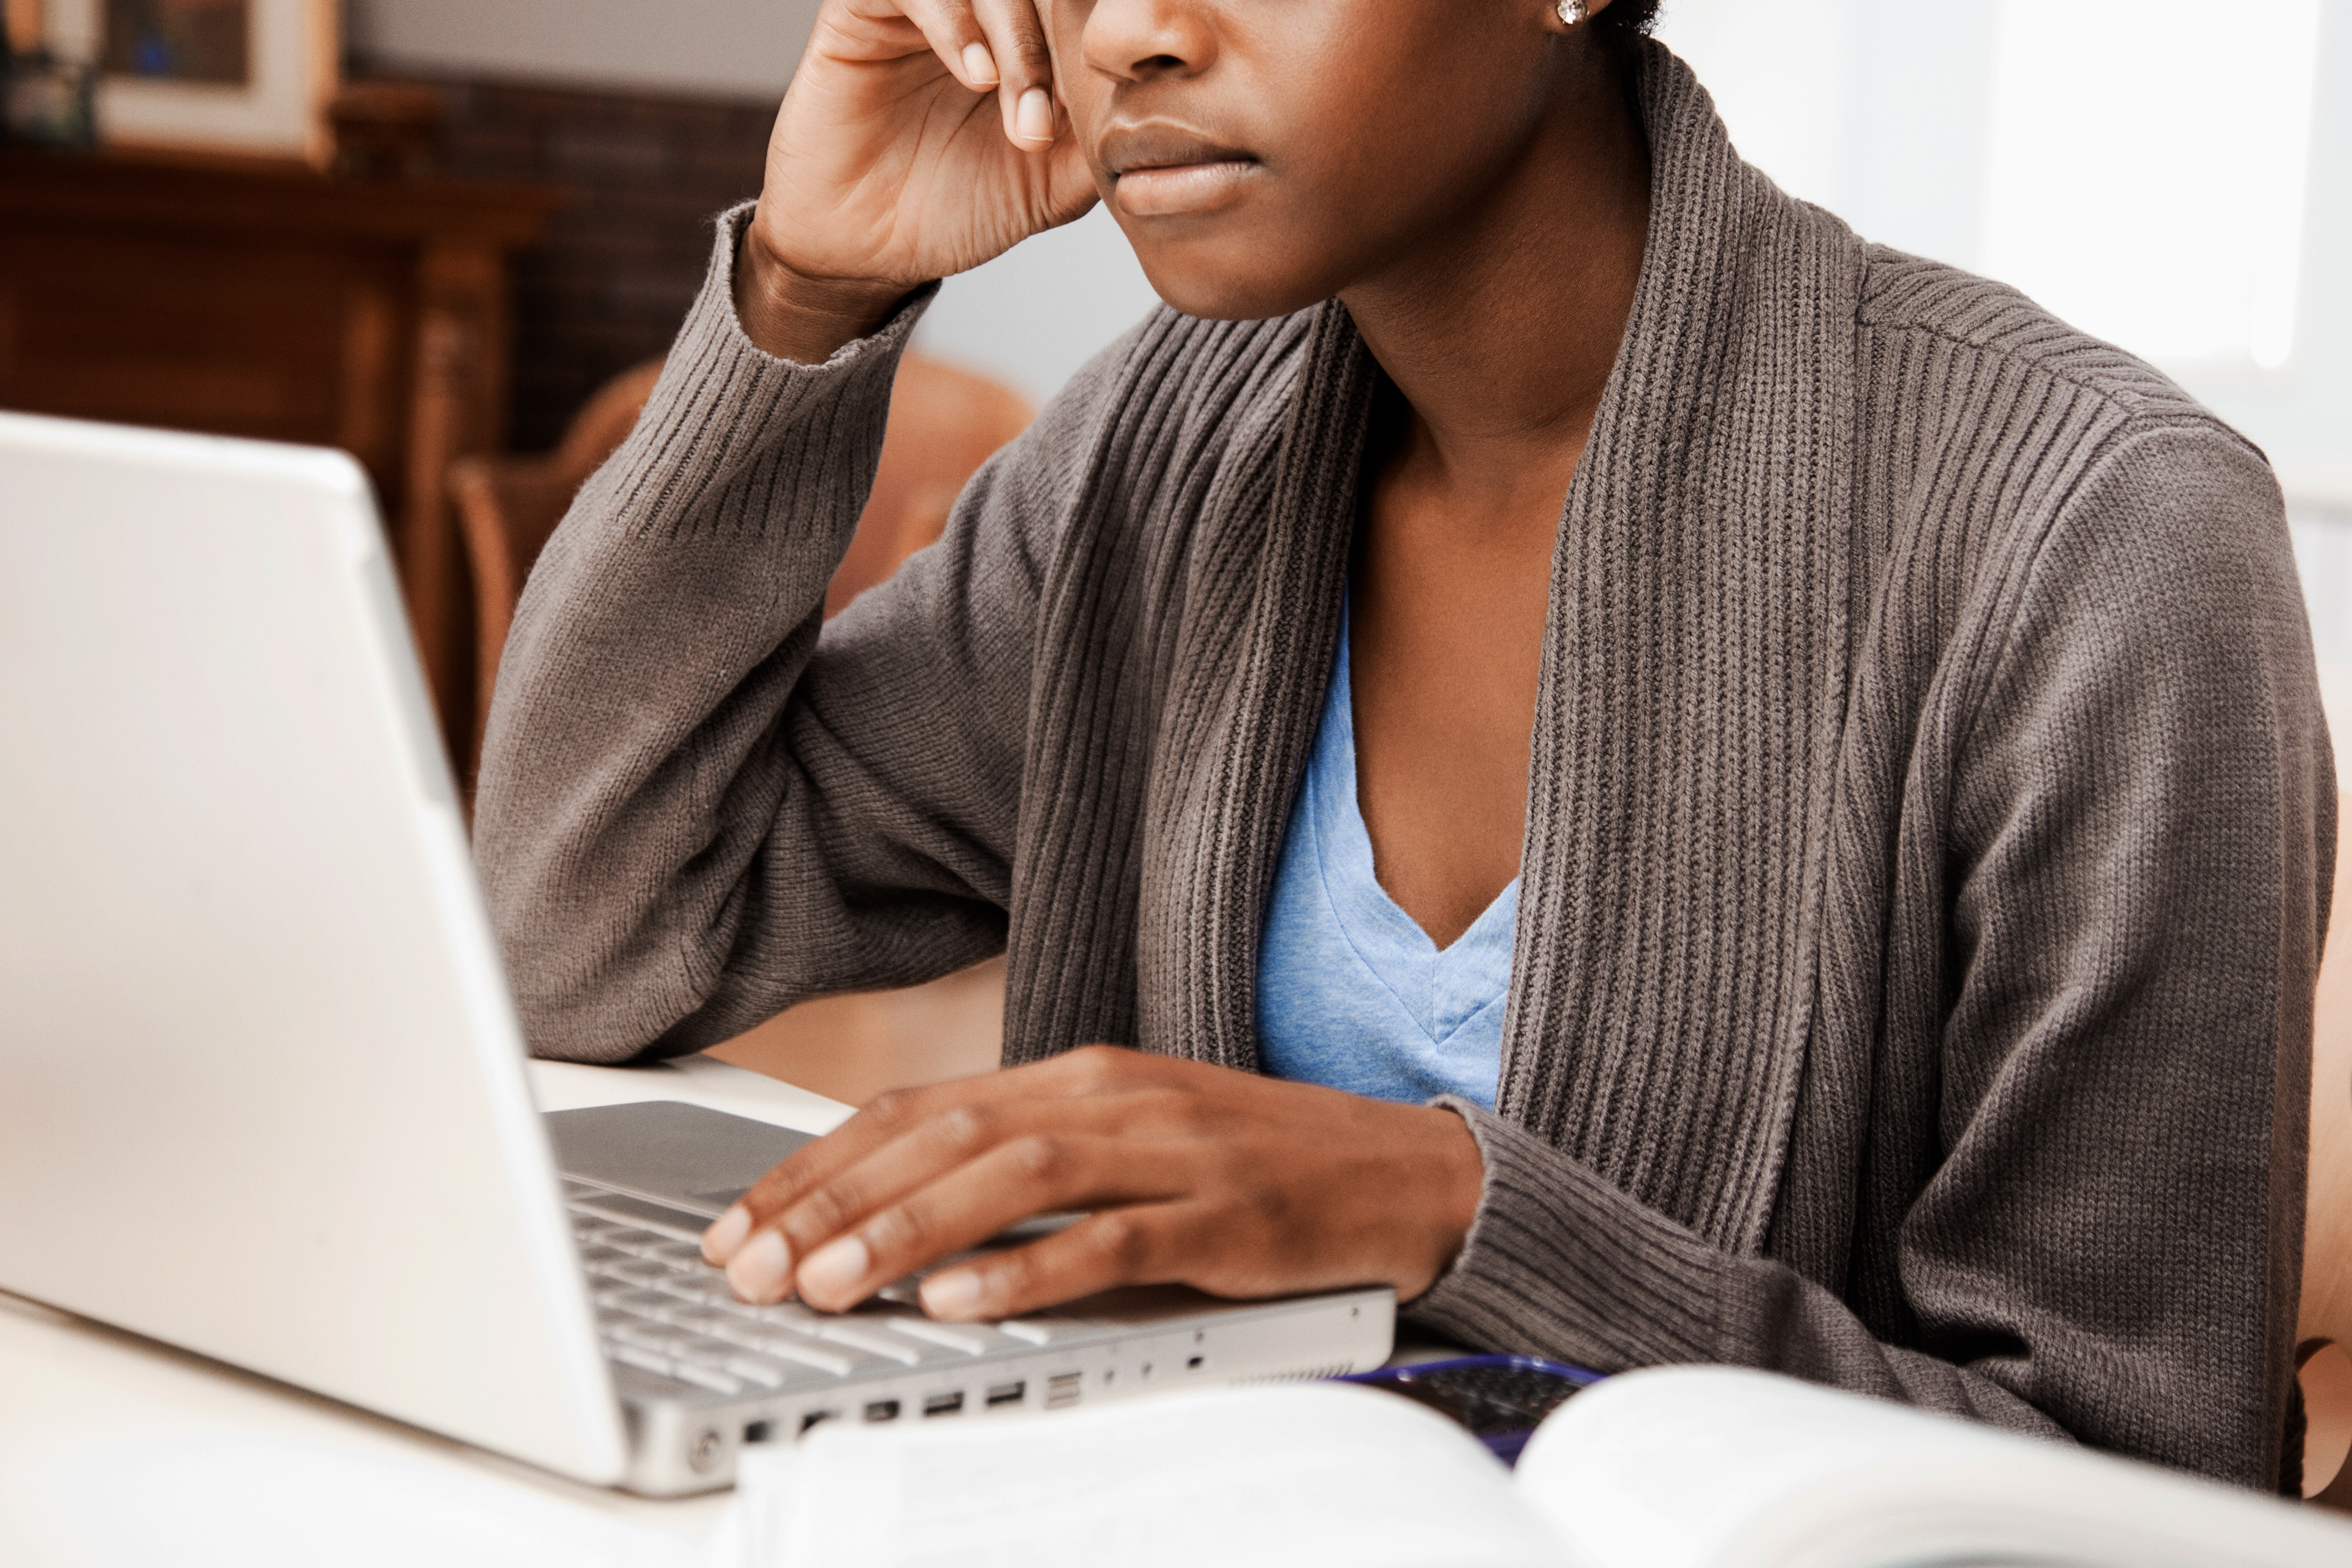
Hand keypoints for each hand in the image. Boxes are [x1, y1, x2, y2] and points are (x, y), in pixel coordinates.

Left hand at [698, 1046, 1485, 1319]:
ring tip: (830, 1282)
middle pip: (948, 1135)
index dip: (820, 1164)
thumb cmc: (1254, 1166)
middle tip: (753, 1266)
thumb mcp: (1129, 1144)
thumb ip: (1027, 1163)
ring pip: (1017, 1176)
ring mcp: (1174, 1151)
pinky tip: (963, 1299)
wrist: (1407, 1172)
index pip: (921, 1109)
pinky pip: (1115, 1239)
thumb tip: (896, 1216)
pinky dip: (1031, 1269)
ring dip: (911, 1230)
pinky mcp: (1227, 1216)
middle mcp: (1116, 1096)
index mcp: (1082, 1075)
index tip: (741, 1224)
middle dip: (836, 1202)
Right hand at [734, 0, 1100, 361]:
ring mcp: (928, 6)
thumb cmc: (955, 209)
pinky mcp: (867, 8)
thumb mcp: (1052, 185)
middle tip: (1051, 122)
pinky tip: (977, 79)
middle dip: (1060, 47)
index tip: (1122, 87)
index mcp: (1027, 40)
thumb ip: (1101, 141)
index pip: (1074, 9)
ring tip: (1019, 115)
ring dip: (1017, 42)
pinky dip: (956, 25)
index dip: (1102, 37)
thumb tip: (1161, 115)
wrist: (865, 248)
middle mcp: (980, 14)